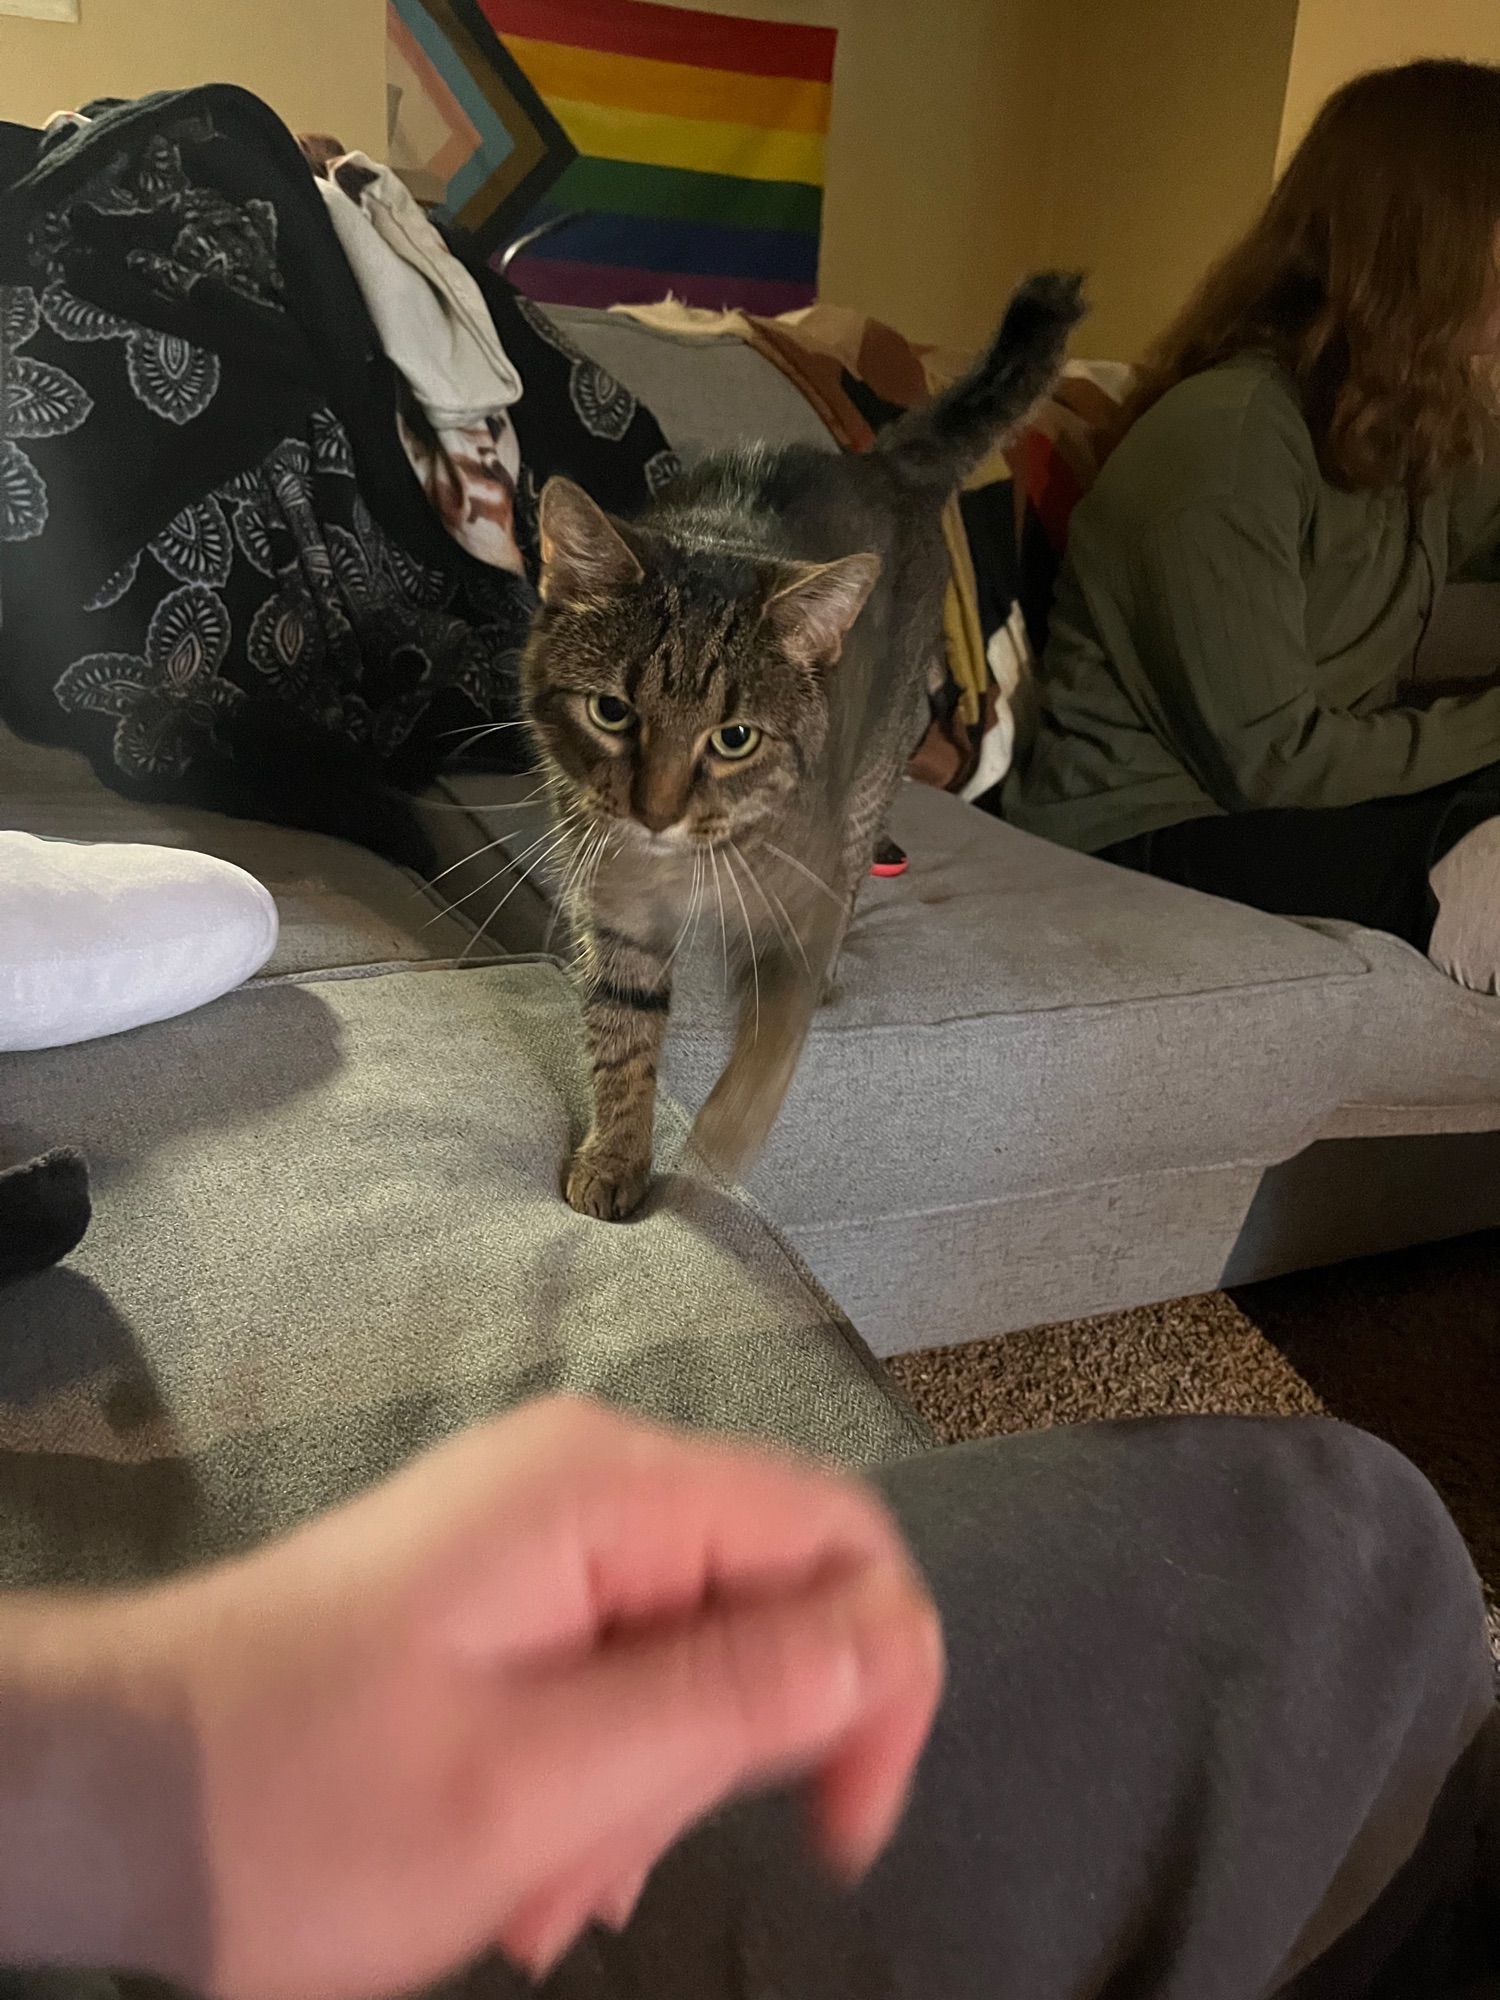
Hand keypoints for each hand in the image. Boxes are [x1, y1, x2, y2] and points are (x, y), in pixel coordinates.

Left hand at [100, 1398, 941, 1999]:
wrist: (104, 1794)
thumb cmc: (308, 1803)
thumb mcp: (539, 1779)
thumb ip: (729, 1700)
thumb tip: (888, 1638)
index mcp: (608, 1491)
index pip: (837, 1535)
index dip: (878, 1675)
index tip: (840, 1824)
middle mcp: (586, 1482)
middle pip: (765, 1597)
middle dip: (720, 1757)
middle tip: (608, 1876)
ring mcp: (539, 1533)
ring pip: (690, 1652)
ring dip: (646, 1791)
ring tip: (543, 1891)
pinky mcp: (503, 1588)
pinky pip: (614, 1670)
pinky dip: (595, 1777)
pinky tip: (523, 1861)